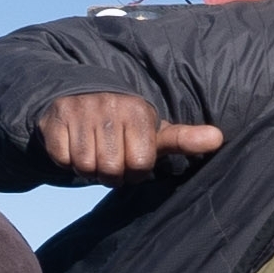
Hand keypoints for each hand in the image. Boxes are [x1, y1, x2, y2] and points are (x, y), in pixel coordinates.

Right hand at [29, 89, 225, 182]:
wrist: (77, 99)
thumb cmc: (124, 124)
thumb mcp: (154, 131)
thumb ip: (184, 138)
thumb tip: (219, 138)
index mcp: (139, 111)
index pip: (141, 165)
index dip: (135, 170)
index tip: (130, 156)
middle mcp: (110, 106)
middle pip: (112, 170)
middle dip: (110, 173)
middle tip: (109, 157)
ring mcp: (80, 110)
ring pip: (86, 167)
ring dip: (88, 168)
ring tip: (92, 151)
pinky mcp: (54, 119)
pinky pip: (62, 159)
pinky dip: (65, 160)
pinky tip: (72, 144)